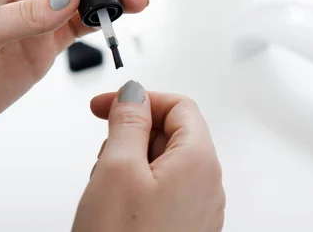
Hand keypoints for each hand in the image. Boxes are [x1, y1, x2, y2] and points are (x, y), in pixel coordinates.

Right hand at [74, 83, 224, 231]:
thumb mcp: (118, 169)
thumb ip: (128, 122)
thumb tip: (134, 94)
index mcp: (200, 162)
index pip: (179, 105)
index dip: (140, 99)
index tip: (107, 104)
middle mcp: (208, 186)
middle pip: (171, 134)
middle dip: (133, 134)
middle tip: (105, 153)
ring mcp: (198, 210)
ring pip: (163, 164)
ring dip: (132, 163)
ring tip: (108, 189)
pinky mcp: (183, 227)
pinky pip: (163, 191)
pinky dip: (138, 187)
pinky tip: (117, 206)